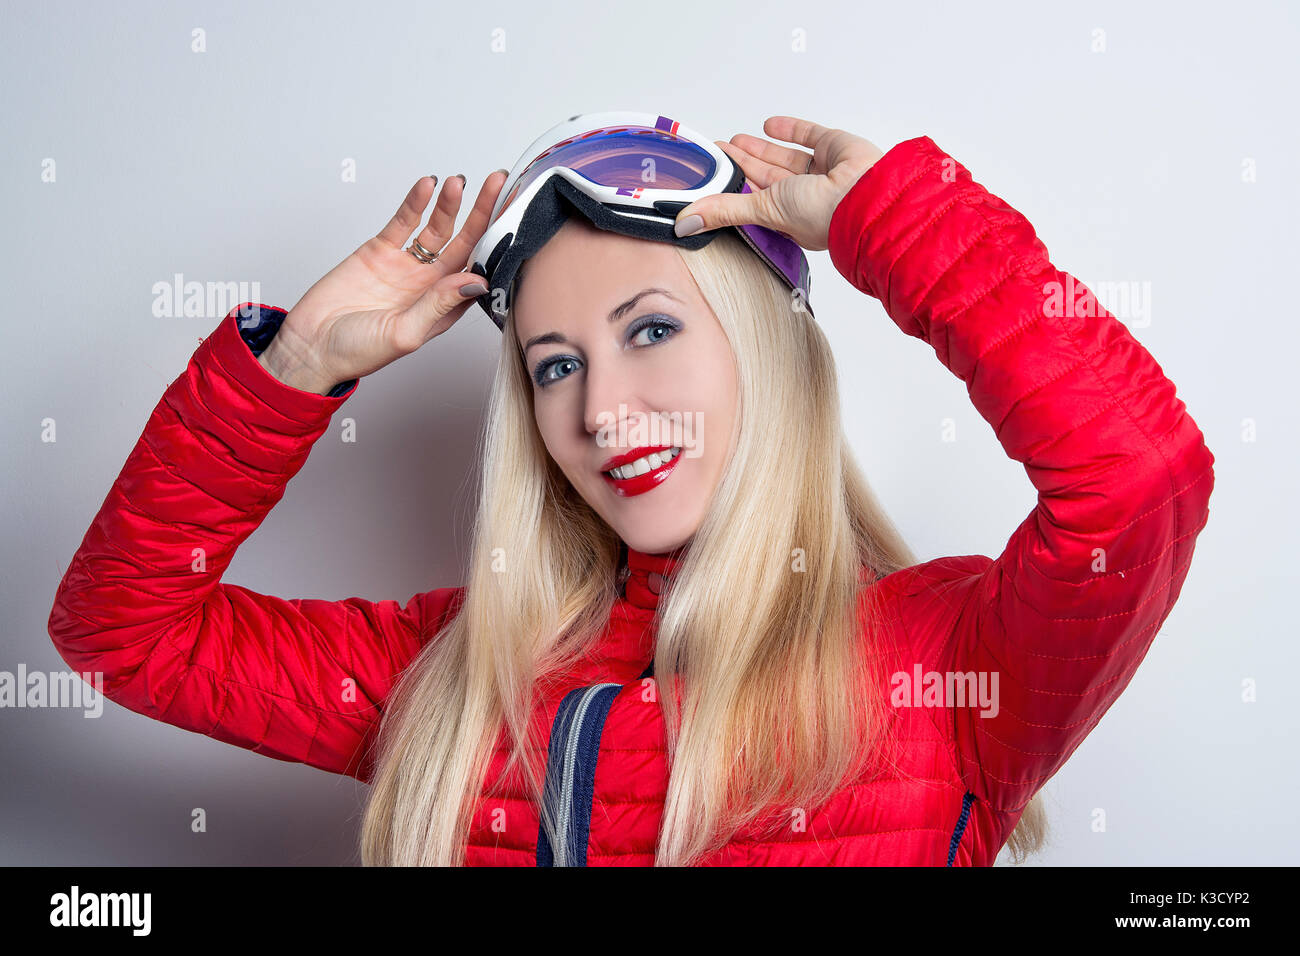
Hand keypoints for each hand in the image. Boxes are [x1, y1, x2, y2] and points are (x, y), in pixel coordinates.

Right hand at [259, 171, 506, 393]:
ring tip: (459, 181)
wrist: (311, 345)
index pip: (479, 270)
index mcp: (445, 307)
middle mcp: (431, 284)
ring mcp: (407, 265)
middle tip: (498, 183)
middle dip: (482, 212)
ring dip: (449, 205)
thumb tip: (475, 281)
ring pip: (436, 228)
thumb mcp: (405, 333)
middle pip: (464, 242)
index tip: (513, 220)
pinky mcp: (380, 251)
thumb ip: (439, 306)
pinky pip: (403, 222)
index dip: (496, 245)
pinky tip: (428, 186)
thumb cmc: (358, 352)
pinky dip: (416, 203)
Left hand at [672, 116, 886, 251]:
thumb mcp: (763, 211)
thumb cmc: (824, 214)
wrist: (867, 194)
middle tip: (719, 153)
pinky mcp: (835, 147)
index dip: (733, 189)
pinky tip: (770, 125)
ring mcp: (822, 173)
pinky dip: (791, 130)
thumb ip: (724, 212)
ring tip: (735, 141)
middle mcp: (806, 198)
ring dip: (760, 149)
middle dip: (742, 165)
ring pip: (785, 158)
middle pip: (766, 178)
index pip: (754, 201)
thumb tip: (685, 224)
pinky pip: (810, 137)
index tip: (714, 176)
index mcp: (790, 220)